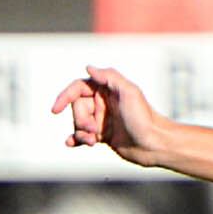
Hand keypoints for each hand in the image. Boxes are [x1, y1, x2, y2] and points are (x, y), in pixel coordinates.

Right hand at [50, 66, 164, 163]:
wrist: (156, 145)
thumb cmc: (144, 118)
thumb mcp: (129, 92)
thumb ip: (109, 77)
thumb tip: (88, 68)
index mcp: (107, 90)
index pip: (78, 88)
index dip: (65, 96)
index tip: (56, 109)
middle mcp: (104, 103)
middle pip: (77, 108)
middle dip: (80, 119)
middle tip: (93, 130)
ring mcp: (103, 120)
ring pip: (79, 123)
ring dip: (80, 132)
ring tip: (92, 141)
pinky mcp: (104, 136)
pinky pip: (83, 135)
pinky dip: (76, 139)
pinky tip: (71, 143)